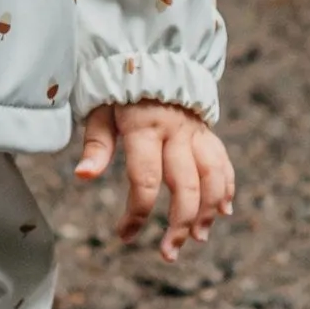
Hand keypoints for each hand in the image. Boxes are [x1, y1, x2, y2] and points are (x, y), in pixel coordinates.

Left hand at [74, 99, 234, 260]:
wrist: (151, 54)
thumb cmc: (117, 88)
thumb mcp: (99, 110)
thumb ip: (96, 144)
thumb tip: (82, 176)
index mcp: (144, 128)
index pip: (145, 180)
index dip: (136, 214)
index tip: (124, 236)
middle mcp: (175, 132)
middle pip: (186, 187)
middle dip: (179, 225)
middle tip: (168, 254)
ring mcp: (195, 133)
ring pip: (212, 178)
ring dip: (208, 213)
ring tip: (198, 239)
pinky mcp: (207, 133)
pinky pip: (223, 163)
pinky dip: (226, 188)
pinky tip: (223, 212)